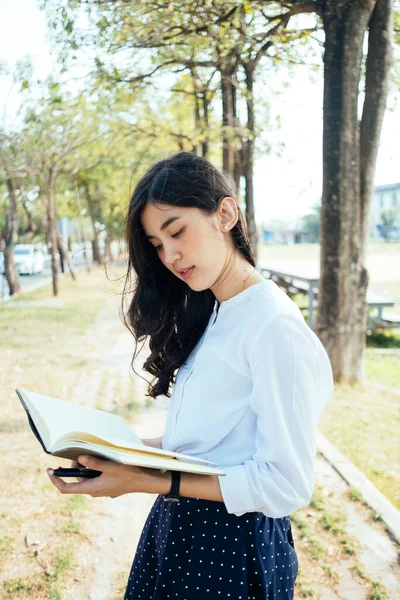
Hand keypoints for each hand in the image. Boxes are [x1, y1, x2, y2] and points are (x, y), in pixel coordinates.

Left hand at [46, 455, 166, 497]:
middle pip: (77, 479)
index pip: (66, 489)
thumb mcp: (110, 466)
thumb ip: (94, 463)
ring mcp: (101, 490)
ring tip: (92, 455)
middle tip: (80, 454)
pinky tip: (102, 461)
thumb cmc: (128, 474)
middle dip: (75, 467)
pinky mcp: (107, 486)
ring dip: (86, 467)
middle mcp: (94, 491)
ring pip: (87, 478)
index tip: (49, 471)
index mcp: (92, 489)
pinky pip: (95, 478)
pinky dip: (94, 470)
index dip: (56, 480)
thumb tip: (79, 459)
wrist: (145, 481)